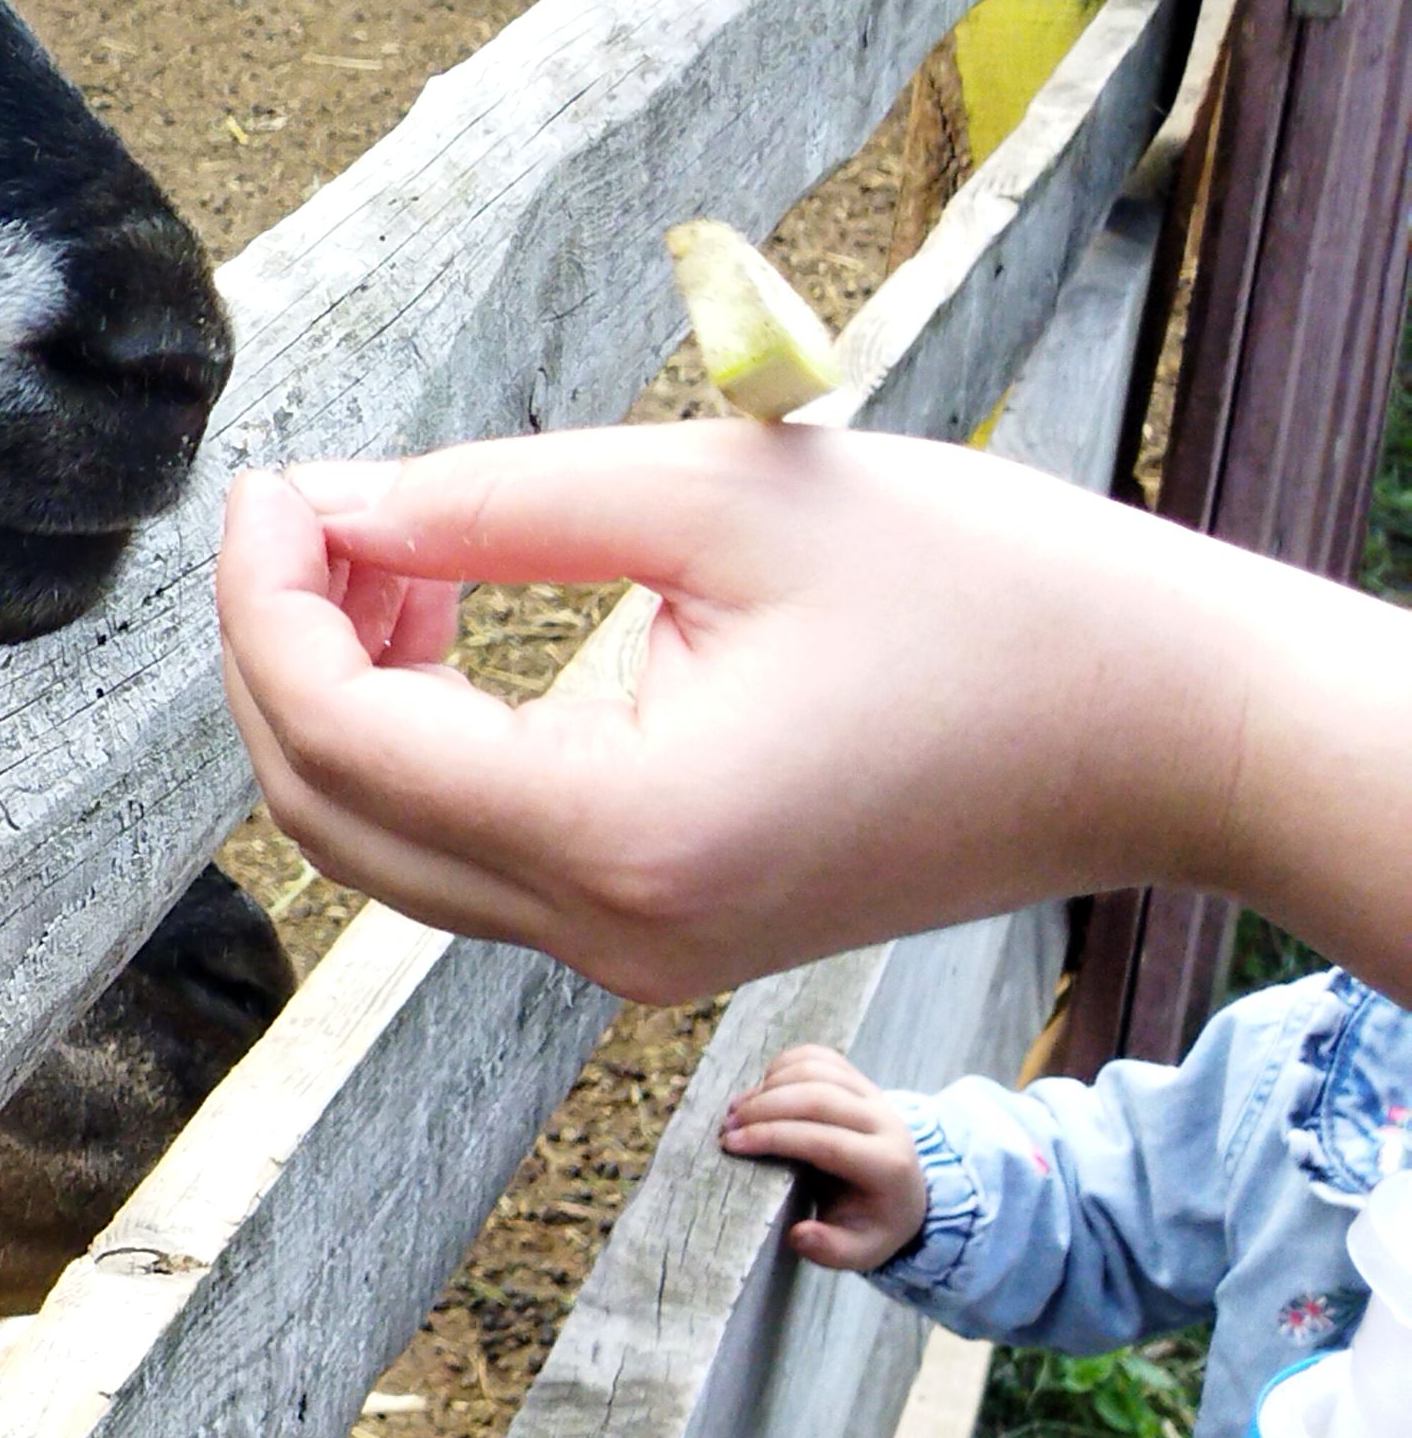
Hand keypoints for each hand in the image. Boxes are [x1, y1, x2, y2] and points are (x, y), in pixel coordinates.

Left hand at [214, 423, 1411, 1005]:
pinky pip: (471, 853)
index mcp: (627, 838)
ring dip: (343, 694)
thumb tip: (328, 506)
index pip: (336, 735)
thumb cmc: (992, 594)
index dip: (265, 600)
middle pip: (326, 811)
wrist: (1172, 729)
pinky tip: (447, 617)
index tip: (275, 479)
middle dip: (281, 649)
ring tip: (396, 546)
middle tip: (312, 503)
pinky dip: (420, 740)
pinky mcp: (661, 937)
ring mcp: (635, 958)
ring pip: (384, 844)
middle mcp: (613, 936)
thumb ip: (493, 503)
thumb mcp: (726, 496)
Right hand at [719, 1041, 929, 1270]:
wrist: (900, 1192)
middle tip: (726, 1128)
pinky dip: (782, 1066)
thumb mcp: (859, 1252)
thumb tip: (799, 1234)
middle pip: (819, 1097)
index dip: (775, 1137)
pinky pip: (817, 1057)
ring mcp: (873, 1095)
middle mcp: (886, 1122)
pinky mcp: (858, 1080)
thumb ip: (831, 1250)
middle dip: (764, 1108)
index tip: (732, 1145)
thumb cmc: (869, 1222)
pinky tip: (762, 1090)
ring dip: (768, 1085)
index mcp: (888, 1165)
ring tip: (737, 1110)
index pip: (828, 1140)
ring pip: (816, 1070)